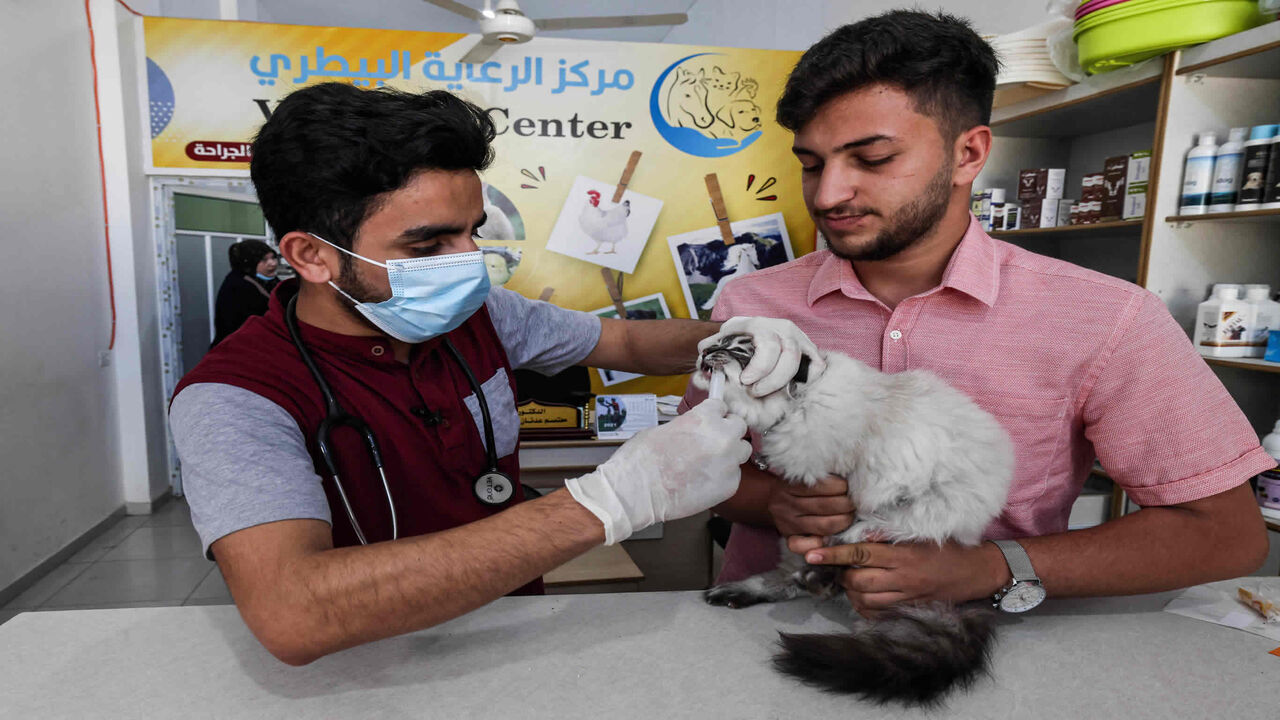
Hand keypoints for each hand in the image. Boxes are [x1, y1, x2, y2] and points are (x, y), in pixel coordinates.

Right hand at [565, 399, 751, 543]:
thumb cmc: (642, 459)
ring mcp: (729, 462)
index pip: (722, 406)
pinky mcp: (730, 485)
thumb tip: (694, 430)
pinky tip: (704, 481)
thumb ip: (688, 426)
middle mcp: (722, 436)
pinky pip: (734, 475)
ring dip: (731, 453)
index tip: (712, 420)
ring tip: (710, 463)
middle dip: (728, 431)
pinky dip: (723, 477)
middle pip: (739, 426)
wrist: (637, 491)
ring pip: (742, 451)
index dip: (715, 414)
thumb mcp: (663, 429)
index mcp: (704, 417)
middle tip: (713, 441)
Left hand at [700, 317, 824, 396]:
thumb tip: (701, 377)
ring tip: (769, 392)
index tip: (746, 382)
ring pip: (804, 359)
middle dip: (773, 379)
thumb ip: (706, 361)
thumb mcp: (715, 348)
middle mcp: (780, 327)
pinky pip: (817, 363)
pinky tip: (793, 388)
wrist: (744, 336)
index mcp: (756, 324)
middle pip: (789, 354)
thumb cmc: (731, 344)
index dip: (760, 367)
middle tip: (756, 392)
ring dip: (786, 381)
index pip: (767, 344)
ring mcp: (797, 337)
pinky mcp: (808, 348)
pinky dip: (810, 377)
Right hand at [765, 474, 855, 554]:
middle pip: (824, 506)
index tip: (847, 486)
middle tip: (854, 502)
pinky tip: (835, 534)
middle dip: (846, 504)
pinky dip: (824, 542)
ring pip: (824, 526)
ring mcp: (787, 523)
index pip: (821, 485)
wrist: (770, 499)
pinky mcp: (789, 538)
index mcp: (788, 484)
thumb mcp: (802, 475)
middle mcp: (785, 504)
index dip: (840, 486)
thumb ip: (821, 475)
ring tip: (850, 514)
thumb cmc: (796, 484)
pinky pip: (808, 545)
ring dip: (844, 520)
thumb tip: (850, 475)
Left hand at [802, 541, 1010, 616]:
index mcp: (902, 553)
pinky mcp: (911, 608)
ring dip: (852, 592)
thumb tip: (859, 531)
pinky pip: (878, 613)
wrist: (978, 572)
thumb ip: (888, 533)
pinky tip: (865, 596)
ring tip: (854, 581)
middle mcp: (903, 577)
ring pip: (864, 600)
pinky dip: (865, 607)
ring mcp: (907, 595)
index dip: (833, 554)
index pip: (860, 553)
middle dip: (843, 575)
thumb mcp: (919, 533)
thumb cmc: (947, 547)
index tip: (812, 554)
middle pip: (857, 581)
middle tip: (843, 567)